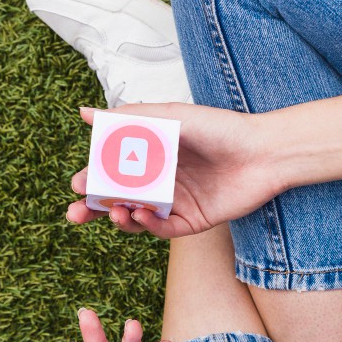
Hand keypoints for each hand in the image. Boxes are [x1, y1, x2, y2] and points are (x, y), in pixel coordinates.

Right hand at [66, 104, 284, 237]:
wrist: (264, 152)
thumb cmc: (220, 128)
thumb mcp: (171, 116)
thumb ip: (128, 117)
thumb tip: (83, 113)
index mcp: (151, 157)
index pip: (112, 174)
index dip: (92, 182)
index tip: (76, 184)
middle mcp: (160, 182)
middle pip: (118, 200)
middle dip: (95, 209)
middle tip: (77, 213)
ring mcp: (175, 203)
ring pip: (136, 218)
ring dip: (119, 219)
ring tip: (115, 213)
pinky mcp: (193, 222)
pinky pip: (163, 229)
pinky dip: (149, 225)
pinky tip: (142, 214)